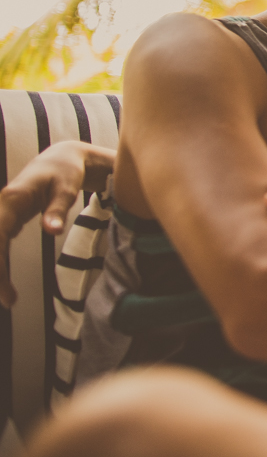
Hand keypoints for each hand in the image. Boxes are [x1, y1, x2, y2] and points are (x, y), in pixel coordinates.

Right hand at [0, 141, 100, 307]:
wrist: (62, 158)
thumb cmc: (66, 172)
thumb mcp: (66, 189)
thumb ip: (57, 210)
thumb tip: (52, 231)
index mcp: (11, 200)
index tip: (6, 292)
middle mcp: (1, 208)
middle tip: (9, 301)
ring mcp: (3, 214)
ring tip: (9, 297)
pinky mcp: (8, 219)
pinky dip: (0, 261)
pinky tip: (4, 279)